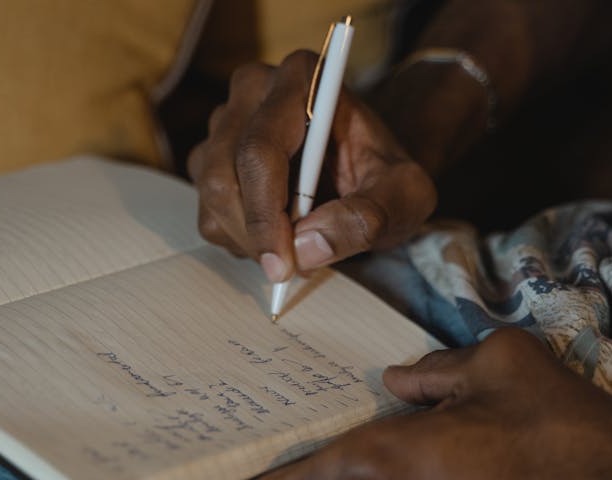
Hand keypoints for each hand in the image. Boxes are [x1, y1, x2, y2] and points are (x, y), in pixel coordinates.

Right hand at [187, 51, 434, 282]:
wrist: (370, 166)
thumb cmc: (386, 172)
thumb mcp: (404, 195)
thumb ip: (367, 217)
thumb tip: (307, 247)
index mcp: (300, 79)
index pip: (259, 151)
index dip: (264, 213)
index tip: (283, 263)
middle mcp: (253, 91)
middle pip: (223, 175)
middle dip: (254, 235)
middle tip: (292, 268)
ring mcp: (225, 122)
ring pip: (211, 197)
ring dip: (248, 239)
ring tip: (295, 246)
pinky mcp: (210, 156)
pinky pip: (207, 212)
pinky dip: (238, 239)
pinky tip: (276, 236)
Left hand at [220, 328, 611, 479]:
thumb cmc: (569, 446)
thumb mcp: (504, 367)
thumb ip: (434, 369)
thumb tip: (400, 383)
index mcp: (364, 473)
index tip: (238, 455)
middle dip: (317, 458)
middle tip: (349, 411)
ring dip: (366, 476)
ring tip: (417, 432)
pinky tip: (452, 466)